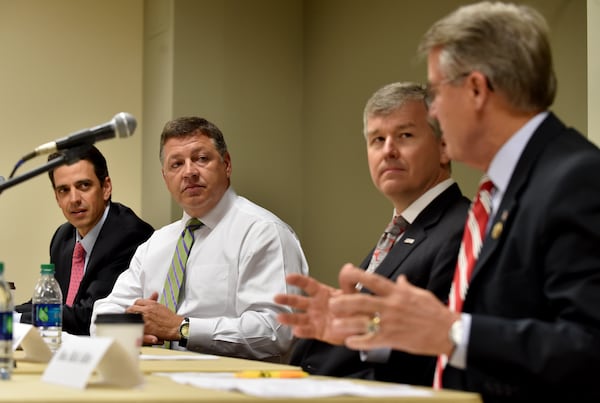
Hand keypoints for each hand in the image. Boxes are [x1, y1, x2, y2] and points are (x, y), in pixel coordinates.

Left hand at [125, 291, 182, 345]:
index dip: (135, 305)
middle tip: (129, 315)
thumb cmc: (171, 318)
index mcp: (152, 304)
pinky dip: (133, 326)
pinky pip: (135, 325)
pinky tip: (134, 327)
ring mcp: (146, 319)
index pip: (138, 301)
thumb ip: (154, 301)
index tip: (135, 309)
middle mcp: (147, 310)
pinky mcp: (146, 328)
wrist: (177, 326)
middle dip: (129, 312)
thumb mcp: (162, 306)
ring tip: (131, 322)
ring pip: (132, 317)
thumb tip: (154, 294)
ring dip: (130, 319)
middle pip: (132, 308)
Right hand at [274, 273, 355, 344]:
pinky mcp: (318, 331)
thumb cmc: (355, 307)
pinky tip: (296, 330)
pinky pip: (308, 331)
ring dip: (289, 318)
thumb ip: (348, 282)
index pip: (308, 284)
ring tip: (280, 317)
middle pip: (298, 301)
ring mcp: (315, 318)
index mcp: (322, 293)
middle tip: (277, 297)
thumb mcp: (353, 292)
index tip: (288, 277)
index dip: (298, 280)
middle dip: (287, 299)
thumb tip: (348, 268)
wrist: (362, 325)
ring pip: (299, 318)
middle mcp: (316, 305)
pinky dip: (302, 332)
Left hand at [330, 264, 457, 355]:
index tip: (346, 271)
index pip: (372, 280)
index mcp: (397, 293)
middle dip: (343, 301)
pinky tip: (349, 342)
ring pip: (362, 322)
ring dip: (346, 323)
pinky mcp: (392, 339)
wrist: (448, 332)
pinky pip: (370, 341)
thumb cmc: (435, 313)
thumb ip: (406, 287)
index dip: (357, 275)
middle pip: (361, 301)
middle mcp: (391, 306)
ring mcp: (390, 323)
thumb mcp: (420, 294)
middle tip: (332, 303)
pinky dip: (358, 342)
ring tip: (334, 324)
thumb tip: (400, 279)